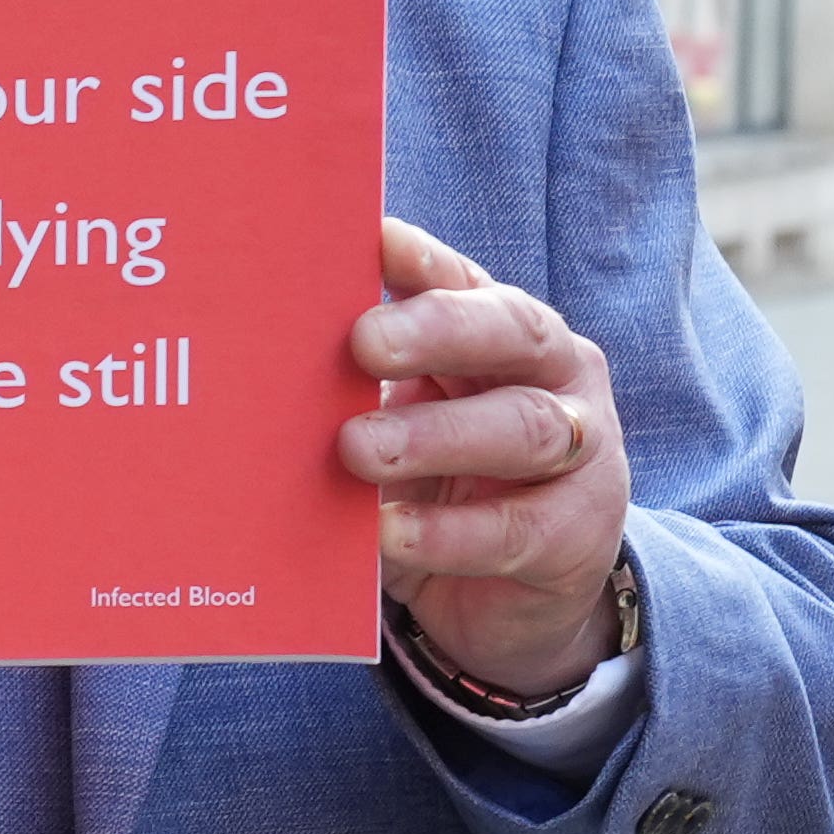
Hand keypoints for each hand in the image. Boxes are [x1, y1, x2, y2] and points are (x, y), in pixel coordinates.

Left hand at [342, 219, 629, 700]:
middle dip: (437, 331)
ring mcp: (578, 450)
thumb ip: (351, 391)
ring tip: (358, 449)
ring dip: (435, 436)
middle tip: (362, 342)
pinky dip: (446, 532)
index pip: (464, 281)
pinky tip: (388, 534)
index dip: (421, 259)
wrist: (507, 594)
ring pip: (522, 428)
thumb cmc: (436, 482)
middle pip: (512, 333)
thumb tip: (254, 369)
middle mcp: (553, 375)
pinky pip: (513, 529)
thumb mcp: (396, 424)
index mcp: (500, 333)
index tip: (368, 240)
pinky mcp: (575, 533)